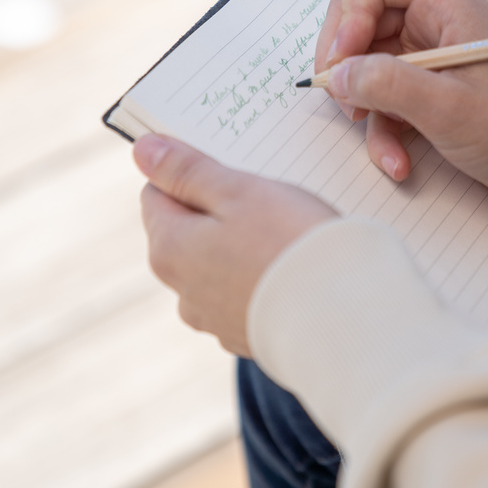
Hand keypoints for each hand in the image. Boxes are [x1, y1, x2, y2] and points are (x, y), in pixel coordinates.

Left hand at [134, 135, 336, 355]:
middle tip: (267, 197)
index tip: (231, 168)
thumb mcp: (237, 191)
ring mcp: (214, 319)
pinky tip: (293, 269)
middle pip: (187, 230)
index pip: (157, 193)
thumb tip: (143, 151)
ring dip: (241, 245)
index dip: (192, 173)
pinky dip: (261, 277)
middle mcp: (181, 290)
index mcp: (168, 249)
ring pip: (217, 264)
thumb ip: (186, 171)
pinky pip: (245, 293)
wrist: (345, 317)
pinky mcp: (247, 336)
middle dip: (219, 210)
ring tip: (287, 234)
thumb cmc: (290, 243)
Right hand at [316, 0, 487, 213]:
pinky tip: (398, 158)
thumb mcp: (448, 107)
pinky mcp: (426, 85)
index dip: (349, 10)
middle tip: (345, 96)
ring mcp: (428, 51)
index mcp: (444, 0)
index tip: (346, 57)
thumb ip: (385, 84)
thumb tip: (337, 75)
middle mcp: (433, 17)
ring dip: (362, 102)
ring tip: (374, 133)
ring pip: (364, 59)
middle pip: (357, 13)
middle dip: (344, 58)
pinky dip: (382, 128)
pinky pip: (382, 94)